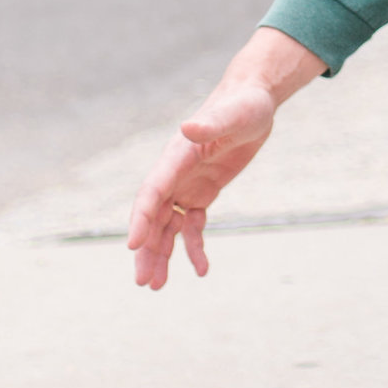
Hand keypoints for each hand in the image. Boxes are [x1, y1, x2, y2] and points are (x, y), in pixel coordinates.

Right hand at [126, 28, 322, 289]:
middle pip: (154, 217)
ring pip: (168, 227)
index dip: (142, 218)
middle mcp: (175, 173)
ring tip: (158, 286)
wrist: (254, 101)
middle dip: (148, 249)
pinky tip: (201, 269)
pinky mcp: (202, 192)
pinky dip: (194, 247)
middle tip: (143, 281)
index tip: (132, 245)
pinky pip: (192, 226)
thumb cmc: (244, 104)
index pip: (153, 191)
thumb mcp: (234, 114)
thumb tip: (187, 128)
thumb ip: (211, 123)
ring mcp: (187, 185)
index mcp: (177, 156)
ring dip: (162, 255)